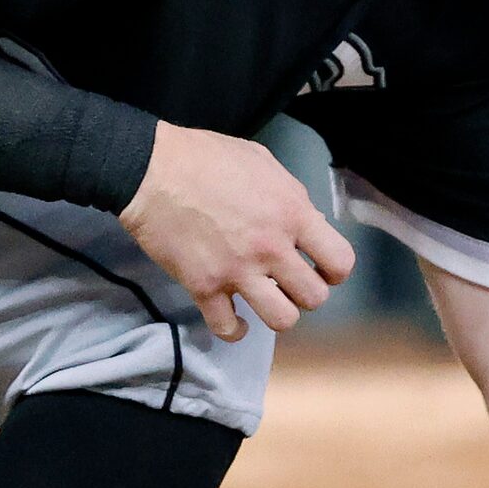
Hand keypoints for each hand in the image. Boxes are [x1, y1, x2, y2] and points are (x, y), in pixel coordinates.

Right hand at [118, 124, 354, 340]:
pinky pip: (227, 327)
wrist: (148, 169)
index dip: (334, 270)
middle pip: (314, 297)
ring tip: (267, 300)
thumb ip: (292, 197)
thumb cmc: (207, 157)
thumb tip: (307, 223)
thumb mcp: (265, 164)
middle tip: (290, 282)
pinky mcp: (203, 286)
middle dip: (306, 292)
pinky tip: (236, 320)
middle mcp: (271, 249)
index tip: (321, 268)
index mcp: (292, 215)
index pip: (340, 262)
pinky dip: (234, 329)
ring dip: (278, 313)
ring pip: (282, 320)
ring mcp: (237, 271)